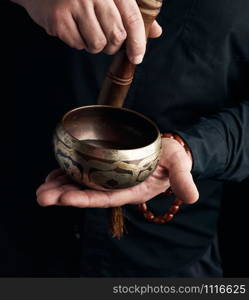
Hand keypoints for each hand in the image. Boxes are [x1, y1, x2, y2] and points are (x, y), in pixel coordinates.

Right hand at [13, 0, 161, 63]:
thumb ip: (133, 13)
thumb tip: (156, 32)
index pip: (132, 18)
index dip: (138, 42)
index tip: (137, 58)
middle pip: (116, 36)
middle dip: (113, 45)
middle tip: (106, 39)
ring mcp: (74, 5)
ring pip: (98, 44)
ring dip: (95, 45)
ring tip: (86, 30)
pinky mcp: (59, 19)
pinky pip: (78, 45)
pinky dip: (78, 42)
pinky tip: (72, 28)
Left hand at [36, 138, 198, 207]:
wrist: (167, 151)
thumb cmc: (172, 159)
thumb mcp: (179, 166)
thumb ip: (183, 180)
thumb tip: (192, 197)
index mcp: (131, 189)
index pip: (106, 197)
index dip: (86, 198)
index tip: (65, 198)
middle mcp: (116, 186)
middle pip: (88, 193)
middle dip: (64, 195)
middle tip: (41, 195)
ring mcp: (110, 176)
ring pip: (82, 183)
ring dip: (61, 185)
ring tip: (42, 187)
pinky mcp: (106, 165)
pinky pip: (85, 171)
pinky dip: (68, 172)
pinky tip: (54, 173)